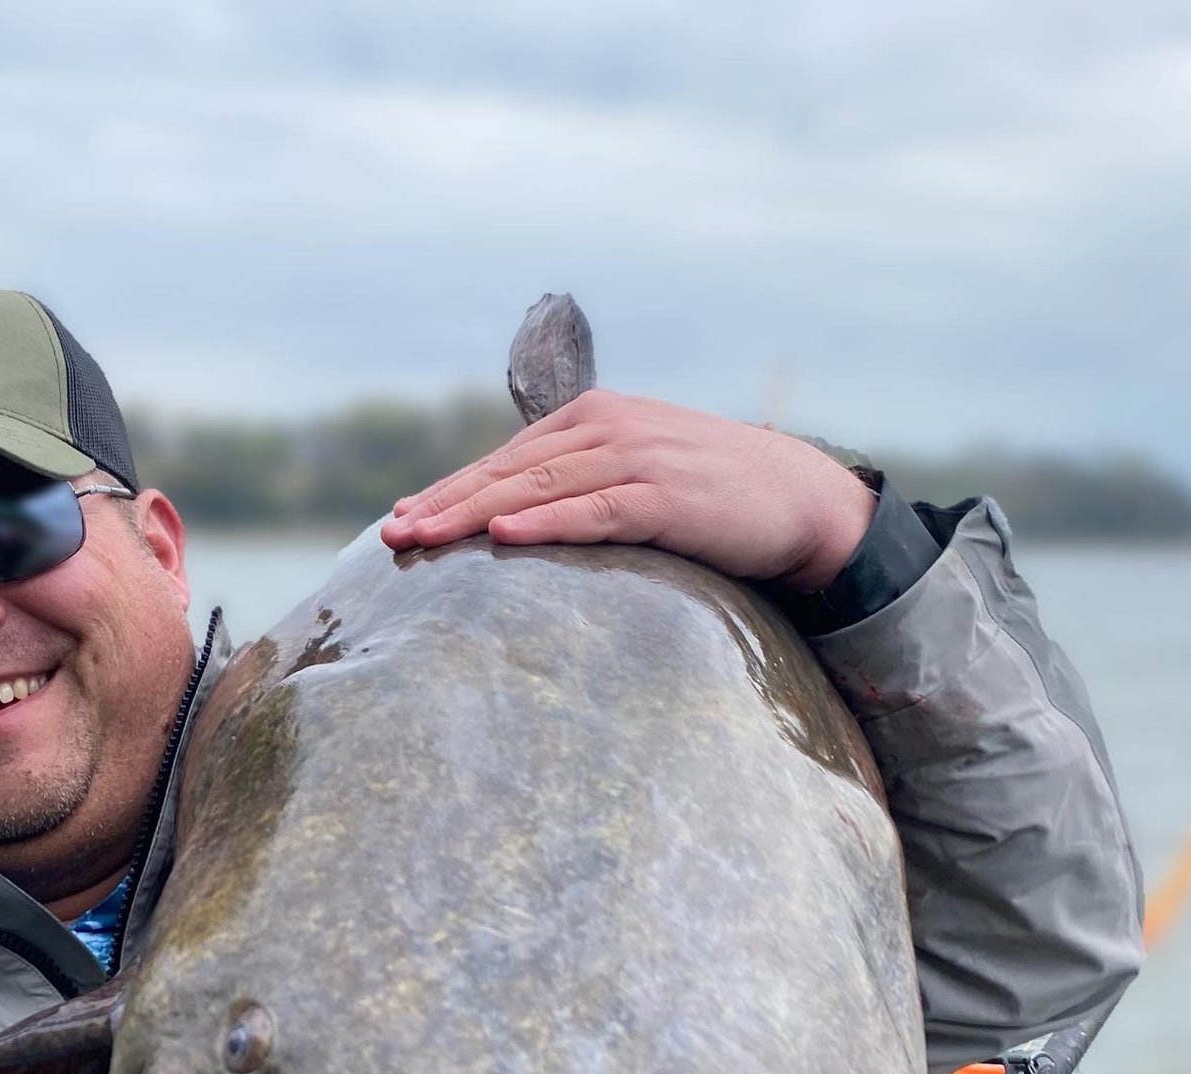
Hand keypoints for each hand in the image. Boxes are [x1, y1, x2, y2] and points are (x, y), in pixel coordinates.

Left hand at [380, 391, 875, 590]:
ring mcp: (636, 459)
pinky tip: (504, 532)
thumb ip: (583, 482)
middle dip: (444, 502)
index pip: (505, 459)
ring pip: (537, 487)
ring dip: (474, 512)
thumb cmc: (712, 495)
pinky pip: (593, 510)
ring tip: (424, 536)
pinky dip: (546, 521)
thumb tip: (520, 520)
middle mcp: (607, 428)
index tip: (402, 521)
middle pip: (507, 470)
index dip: (449, 489)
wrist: (798, 497)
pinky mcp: (665, 497)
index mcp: (593, 420)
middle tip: (393, 536)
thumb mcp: (638, 473)